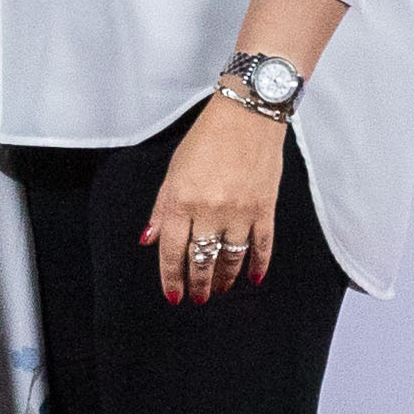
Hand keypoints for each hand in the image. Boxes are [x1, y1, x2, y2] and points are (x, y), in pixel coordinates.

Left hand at [140, 96, 284, 306]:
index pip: (172, 251)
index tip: (173, 296)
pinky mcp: (264, 208)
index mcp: (182, 200)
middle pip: (201, 260)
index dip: (171, 278)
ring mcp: (240, 211)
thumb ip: (162, 209)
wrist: (248, 114)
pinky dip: (258, 265)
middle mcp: (210, 210)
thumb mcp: (174, 170)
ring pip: (231, 258)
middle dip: (197, 285)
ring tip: (220, 289)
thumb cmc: (207, 138)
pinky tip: (252, 279)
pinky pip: (262, 246)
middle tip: (197, 299)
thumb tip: (149, 241)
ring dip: (224, 278)